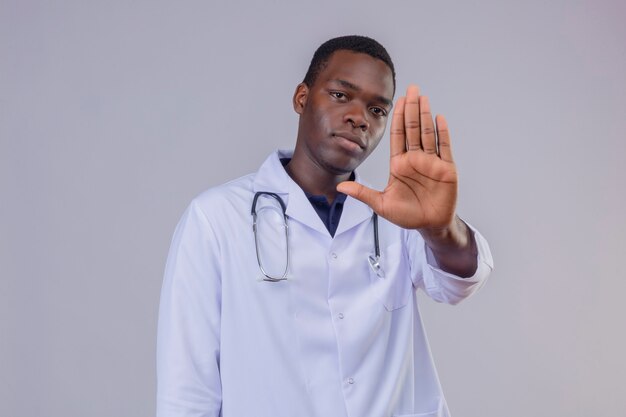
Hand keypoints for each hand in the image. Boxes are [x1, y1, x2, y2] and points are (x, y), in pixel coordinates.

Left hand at [337, 85, 457, 229]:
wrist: (430, 226)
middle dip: (412, 109)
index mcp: (399, 164)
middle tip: (412, 89)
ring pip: (427, 134)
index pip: (398, 136)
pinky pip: (444, 147)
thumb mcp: (381, 204)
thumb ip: (362, 194)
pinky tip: (439, 119)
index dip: (398, 118)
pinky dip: (442, 133)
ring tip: (423, 97)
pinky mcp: (446, 169)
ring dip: (425, 116)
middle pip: (413, 129)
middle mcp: (415, 159)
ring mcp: (431, 162)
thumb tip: (340, 187)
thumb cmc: (407, 215)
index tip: (397, 101)